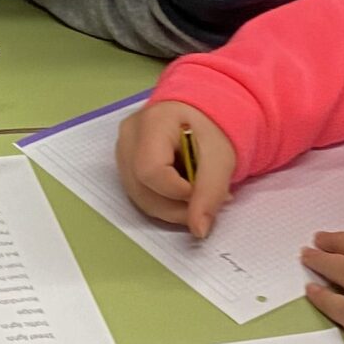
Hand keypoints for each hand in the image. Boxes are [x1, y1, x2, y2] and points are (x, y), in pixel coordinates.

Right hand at [117, 100, 236, 239]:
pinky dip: (164, 202)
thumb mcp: (221, 157)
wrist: (203, 113)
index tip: (203, 192)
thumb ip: (210, 192)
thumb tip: (198, 230)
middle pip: (141, 189)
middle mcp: (128, 136)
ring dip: (171, 208)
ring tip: (197, 196)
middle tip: (204, 204)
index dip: (178, 192)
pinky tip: (183, 192)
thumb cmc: (212, 127)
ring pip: (139, 197)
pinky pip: (140, 194)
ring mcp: (122, 150)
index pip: (151, 171)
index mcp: (151, 122)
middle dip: (176, 207)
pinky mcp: (125, 164)